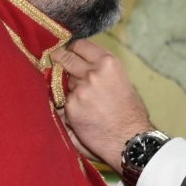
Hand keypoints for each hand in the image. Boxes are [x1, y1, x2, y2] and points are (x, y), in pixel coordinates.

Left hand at [51, 39, 152, 171]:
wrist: (131, 140)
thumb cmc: (130, 115)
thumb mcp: (122, 83)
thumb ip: (102, 73)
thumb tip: (82, 68)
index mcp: (108, 63)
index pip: (80, 45)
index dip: (72, 50)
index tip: (68, 53)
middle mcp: (93, 72)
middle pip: (65, 59)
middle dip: (59, 61)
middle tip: (54, 63)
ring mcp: (80, 89)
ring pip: (62, 84)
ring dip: (66, 91)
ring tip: (84, 106)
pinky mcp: (71, 107)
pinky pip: (61, 104)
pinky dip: (66, 111)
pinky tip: (81, 119)